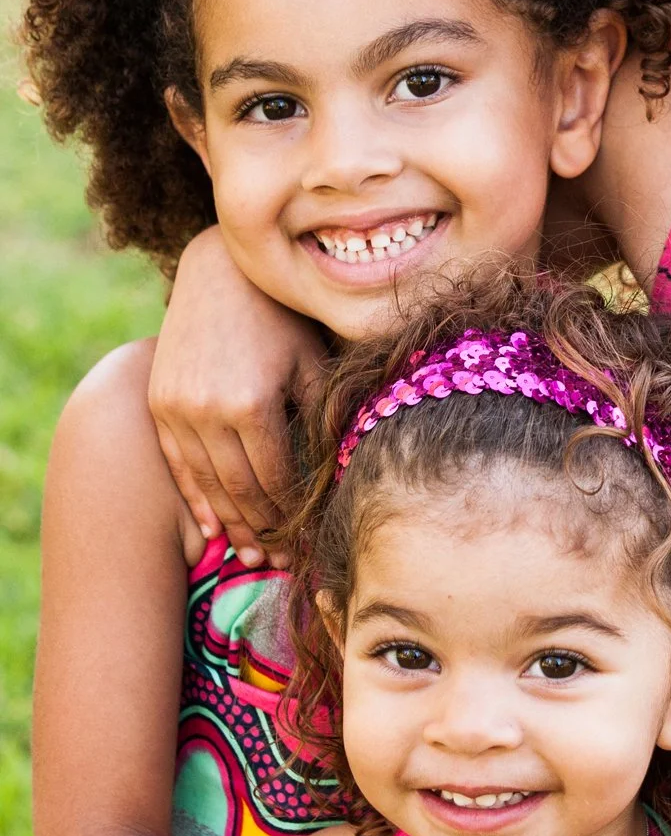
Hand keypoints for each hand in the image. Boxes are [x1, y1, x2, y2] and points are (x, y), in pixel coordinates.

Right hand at [149, 227, 326, 564]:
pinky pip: (177, 463)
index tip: (311, 543)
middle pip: (239, 491)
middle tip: (280, 562)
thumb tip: (347, 478)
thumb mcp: (313, 364)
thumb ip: (325, 419)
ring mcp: (176, 407)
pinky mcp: (159, 402)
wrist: (220, 273)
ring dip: (230, 522)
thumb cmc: (282, 317)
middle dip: (263, 530)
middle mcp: (207, 411)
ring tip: (251, 553)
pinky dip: (195, 498)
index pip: (276, 481)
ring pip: (206, 483)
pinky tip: (211, 527)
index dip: (294, 518)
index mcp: (252, 405)